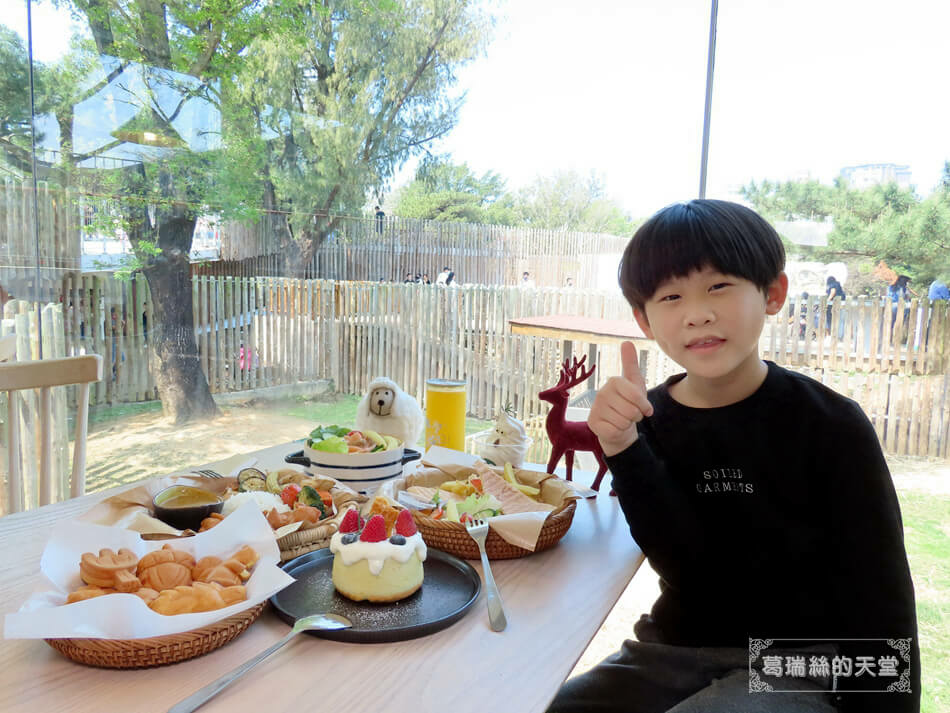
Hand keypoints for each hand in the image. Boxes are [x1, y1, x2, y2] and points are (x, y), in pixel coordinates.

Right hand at [587, 341, 653, 456]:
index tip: (645, 408)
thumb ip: (631, 364)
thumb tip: (626, 341)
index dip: (644, 405)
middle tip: (631, 414)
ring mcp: (595, 408)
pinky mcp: (592, 423)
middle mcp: (601, 393)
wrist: (618, 426)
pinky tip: (614, 427)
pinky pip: (615, 431)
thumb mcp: (635, 384)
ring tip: (623, 420)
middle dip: (636, 416)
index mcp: (613, 381)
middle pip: (631, 410)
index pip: (636, 395)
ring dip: (627, 424)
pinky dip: (619, 432)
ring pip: (623, 422)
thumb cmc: (628, 403)